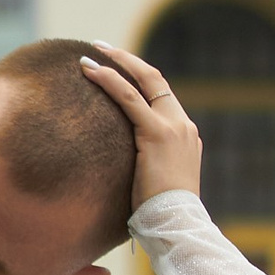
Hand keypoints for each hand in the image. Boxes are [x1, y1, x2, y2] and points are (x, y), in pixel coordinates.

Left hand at [79, 41, 201, 204]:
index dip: (139, 80)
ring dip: (115, 64)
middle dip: (128, 61)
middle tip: (102, 49)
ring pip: (142, 82)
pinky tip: (90, 71)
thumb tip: (123, 174)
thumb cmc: (162, 217)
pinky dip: (109, 81)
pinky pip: (129, 98)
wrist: (177, 226)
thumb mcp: (156, 187)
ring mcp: (173, 127)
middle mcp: (183, 126)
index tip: (118, 70)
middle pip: (155, 80)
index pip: (162, 98)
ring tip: (89, 56)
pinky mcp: (157, 134)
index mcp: (185, 137)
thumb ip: (146, 170)